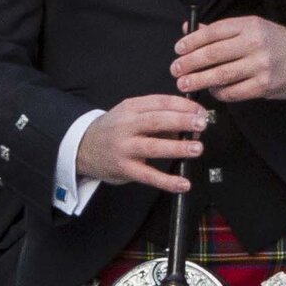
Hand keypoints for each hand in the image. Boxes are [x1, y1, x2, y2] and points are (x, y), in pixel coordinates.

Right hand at [76, 94, 206, 196]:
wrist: (83, 147)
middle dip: (182, 121)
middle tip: (202, 124)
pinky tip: (183, 184)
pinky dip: (167, 181)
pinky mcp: (124, 168)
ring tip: (197, 148)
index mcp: (131, 108)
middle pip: (156, 121)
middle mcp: (126, 126)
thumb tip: (192, 126)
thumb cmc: (115, 130)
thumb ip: (160, 117)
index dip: (184, 106)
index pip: (161, 102)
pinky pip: (147, 175)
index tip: (201, 111)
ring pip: (152, 147)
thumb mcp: (132, 115)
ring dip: (177, 148)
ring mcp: (124, 148)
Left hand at [172, 15, 285, 102]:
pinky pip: (234, 92)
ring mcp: (261, 65)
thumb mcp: (250, 28)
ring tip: (185, 83)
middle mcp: (255, 43)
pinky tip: (212, 91)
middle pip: (213, 55)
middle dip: (189, 63)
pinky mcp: (264, 85)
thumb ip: (220, 30)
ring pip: (220, 75)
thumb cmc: (274, 42)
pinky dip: (219, 93)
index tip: (179, 49)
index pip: (213, 32)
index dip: (192, 42)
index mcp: (249, 25)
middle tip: (176, 69)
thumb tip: (190, 30)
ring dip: (198, 80)